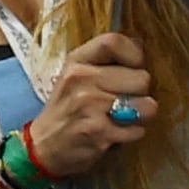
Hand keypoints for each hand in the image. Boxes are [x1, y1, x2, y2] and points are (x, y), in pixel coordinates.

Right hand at [28, 32, 159, 181]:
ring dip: (140, 116)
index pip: (115, 42)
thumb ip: (105, 62)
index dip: (134, 55)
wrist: (42, 146)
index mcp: (77, 61)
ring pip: (146, 106)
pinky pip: (138, 130)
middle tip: (122, 101)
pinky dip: (131, 135)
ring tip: (121, 118)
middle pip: (142, 78)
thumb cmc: (66, 110)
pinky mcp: (99, 132)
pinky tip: (114, 134)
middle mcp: (81, 78)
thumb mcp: (75, 76)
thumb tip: (141, 46)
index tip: (132, 69)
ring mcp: (90, 105)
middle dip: (139, 93)